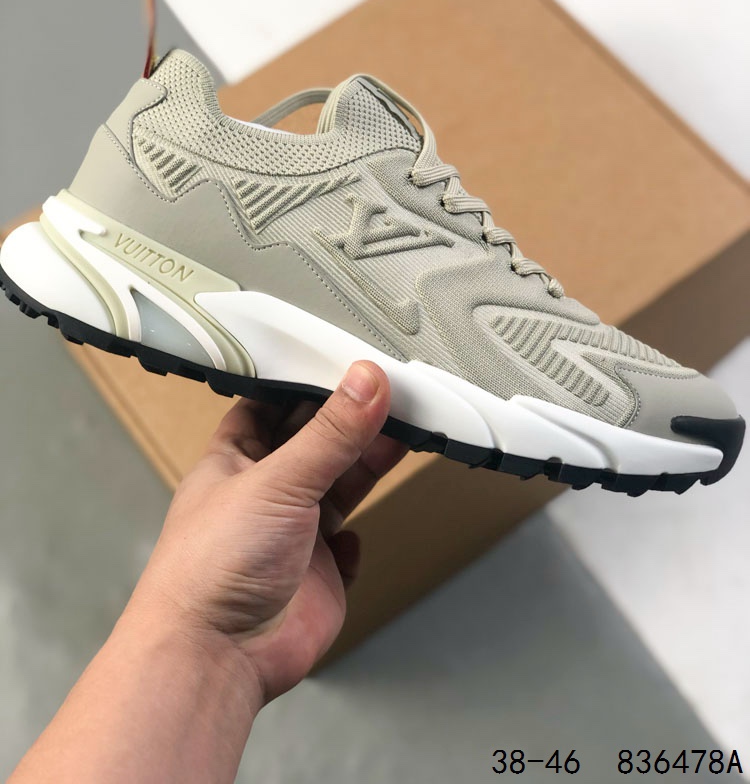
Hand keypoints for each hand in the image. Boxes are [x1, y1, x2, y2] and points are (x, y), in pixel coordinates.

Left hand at [126, 360, 405, 707]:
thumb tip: (369, 378)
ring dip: (368, 462)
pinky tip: (359, 529)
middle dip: (352, 418)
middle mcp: (264, 491)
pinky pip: (349, 543)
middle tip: (398, 389)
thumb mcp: (278, 481)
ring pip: (339, 486)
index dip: (308, 382)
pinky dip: (359, 535)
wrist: (216, 657)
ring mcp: (293, 533)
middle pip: (317, 442)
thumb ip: (330, 434)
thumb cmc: (217, 561)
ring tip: (409, 429)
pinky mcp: (320, 573)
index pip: (272, 405)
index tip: (349, 358)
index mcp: (235, 459)